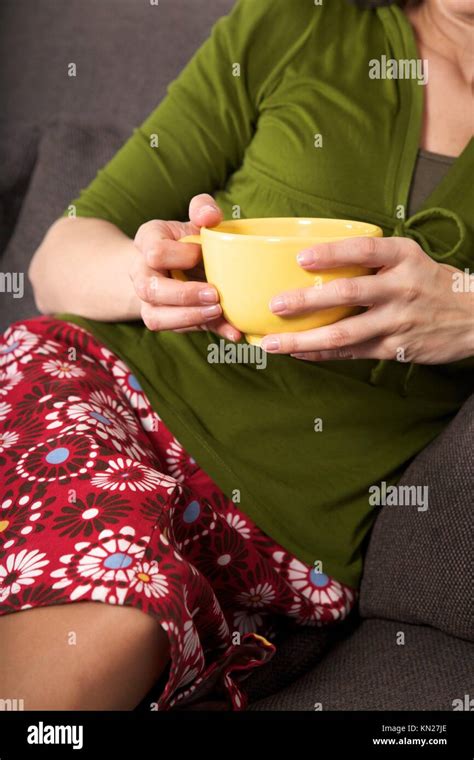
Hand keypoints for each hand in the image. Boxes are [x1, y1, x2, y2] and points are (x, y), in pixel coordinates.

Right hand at [130, 194, 240, 340]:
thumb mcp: (195, 220)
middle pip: (149, 289)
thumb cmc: (189, 240)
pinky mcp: (166, 320)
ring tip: (218, 312)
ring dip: (189, 318)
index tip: (202, 253)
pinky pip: (179, 331)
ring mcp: (149, 301)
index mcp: (147, 243)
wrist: (176, 266)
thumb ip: (203, 209)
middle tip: (215, 295)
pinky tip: (232, 331)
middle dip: (184, 294)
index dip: (180, 255)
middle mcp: (141, 274)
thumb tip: (209, 216)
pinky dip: (208, 331)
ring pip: (156, 317)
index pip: (154, 252)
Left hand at [260, 236, 473, 363]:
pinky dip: (322, 353)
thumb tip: (317, 258)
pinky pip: (351, 353)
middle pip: (349, 294)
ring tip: (275, 343)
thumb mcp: (410, 260)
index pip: (364, 250)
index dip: (331, 253)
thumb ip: (374, 259)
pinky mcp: (394, 348)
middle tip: (276, 305)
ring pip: (345, 332)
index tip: (301, 258)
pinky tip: (299, 353)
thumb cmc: (431, 284)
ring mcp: (398, 320)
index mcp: (404, 257)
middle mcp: (401, 287)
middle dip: (308, 300)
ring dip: (305, 339)